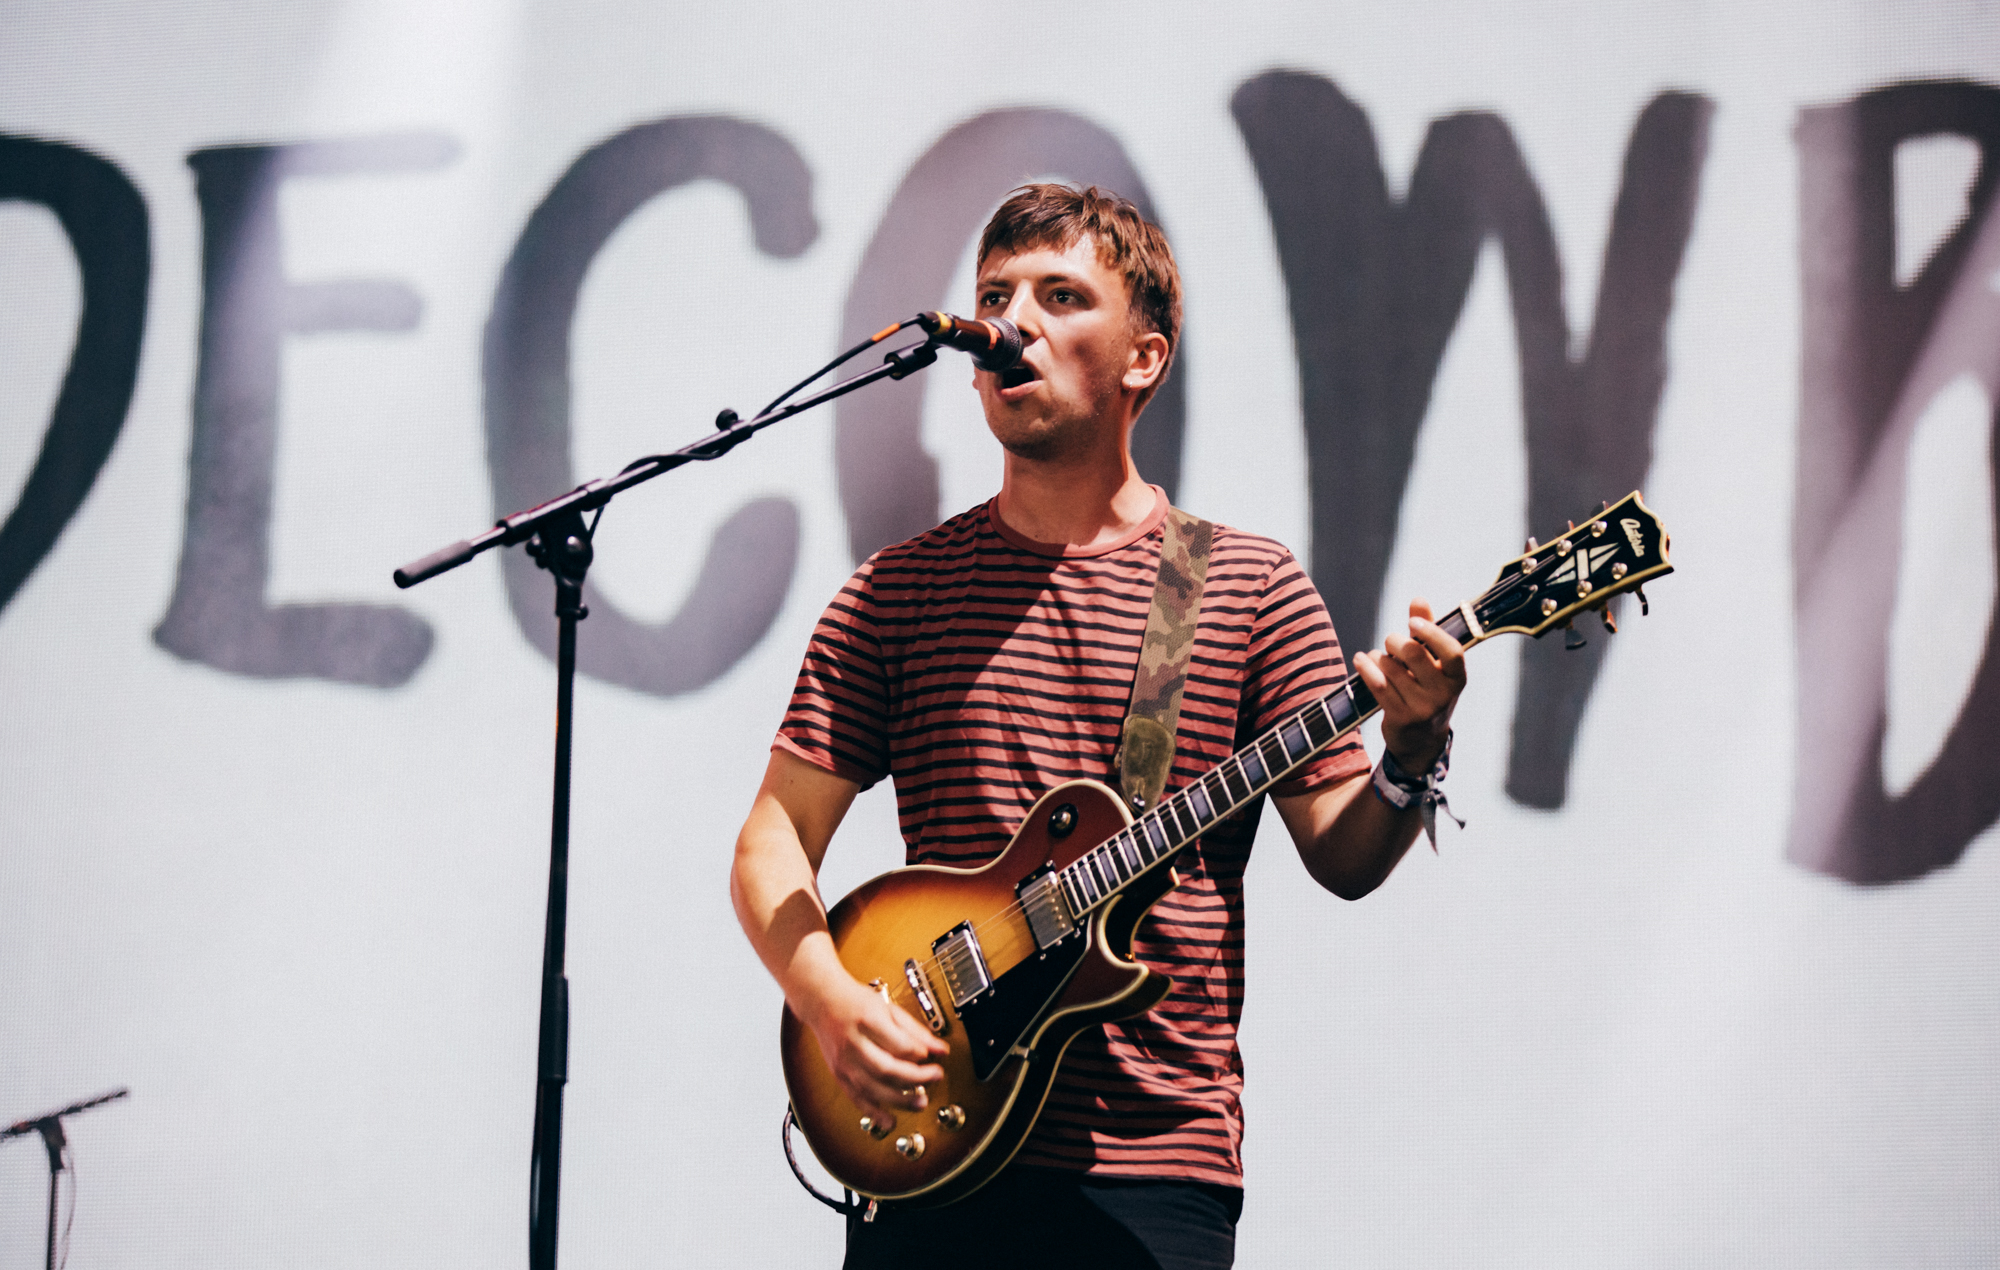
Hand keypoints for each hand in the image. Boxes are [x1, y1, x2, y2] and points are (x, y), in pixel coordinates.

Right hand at [802, 973, 947, 1115]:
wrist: (821, 1000)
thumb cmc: (855, 1001)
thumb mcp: (888, 1008)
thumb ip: (915, 1030)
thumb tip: (941, 1049)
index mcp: (868, 1020)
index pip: (898, 1044)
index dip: (919, 1053)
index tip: (932, 1055)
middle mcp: (853, 1043)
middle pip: (886, 1069)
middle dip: (915, 1078)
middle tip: (935, 1076)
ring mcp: (844, 1061)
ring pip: (873, 1088)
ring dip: (899, 1100)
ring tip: (921, 1102)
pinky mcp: (839, 1074)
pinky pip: (857, 1098)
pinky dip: (874, 1113)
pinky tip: (890, 1121)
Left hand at [1353, 598, 1466, 772]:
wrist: (1422, 740)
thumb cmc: (1428, 689)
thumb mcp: (1435, 664)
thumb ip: (1427, 631)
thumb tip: (1418, 599)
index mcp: (1458, 678)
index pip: (1452, 651)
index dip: (1432, 633)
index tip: (1412, 622)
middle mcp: (1443, 694)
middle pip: (1414, 654)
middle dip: (1395, 641)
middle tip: (1391, 641)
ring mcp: (1422, 708)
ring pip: (1391, 668)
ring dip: (1379, 657)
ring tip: (1378, 658)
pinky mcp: (1400, 717)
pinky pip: (1377, 684)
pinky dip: (1366, 667)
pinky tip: (1361, 659)